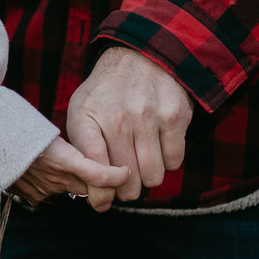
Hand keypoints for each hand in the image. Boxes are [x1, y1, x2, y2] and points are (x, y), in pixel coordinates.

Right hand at [10, 132, 133, 210]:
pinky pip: (52, 192)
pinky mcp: (32, 194)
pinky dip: (55, 183)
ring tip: (69, 161)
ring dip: (77, 179)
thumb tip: (82, 141)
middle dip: (100, 179)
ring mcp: (44, 189)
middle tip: (105, 167)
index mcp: (62, 158)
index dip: (116, 176)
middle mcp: (56, 177)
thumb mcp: (42, 124)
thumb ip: (63, 139)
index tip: (126, 171)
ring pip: (72, 188)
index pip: (99, 175)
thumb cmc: (11, 125)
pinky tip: (46, 170)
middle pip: (90, 185)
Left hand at [64, 47, 193, 202]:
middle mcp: (117, 117)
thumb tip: (99, 203)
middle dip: (127, 189)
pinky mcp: (175, 116)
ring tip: (142, 158)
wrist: (138, 56)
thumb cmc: (106, 95)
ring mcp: (148, 116)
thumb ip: (86, 157)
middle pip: (128, 183)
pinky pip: (175, 162)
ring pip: (154, 177)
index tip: (103, 200)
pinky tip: (158, 143)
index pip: (94, 171)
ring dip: (149, 176)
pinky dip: (168, 160)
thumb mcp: (82, 116)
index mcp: (88, 118)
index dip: (100, 195)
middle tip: (127, 176)